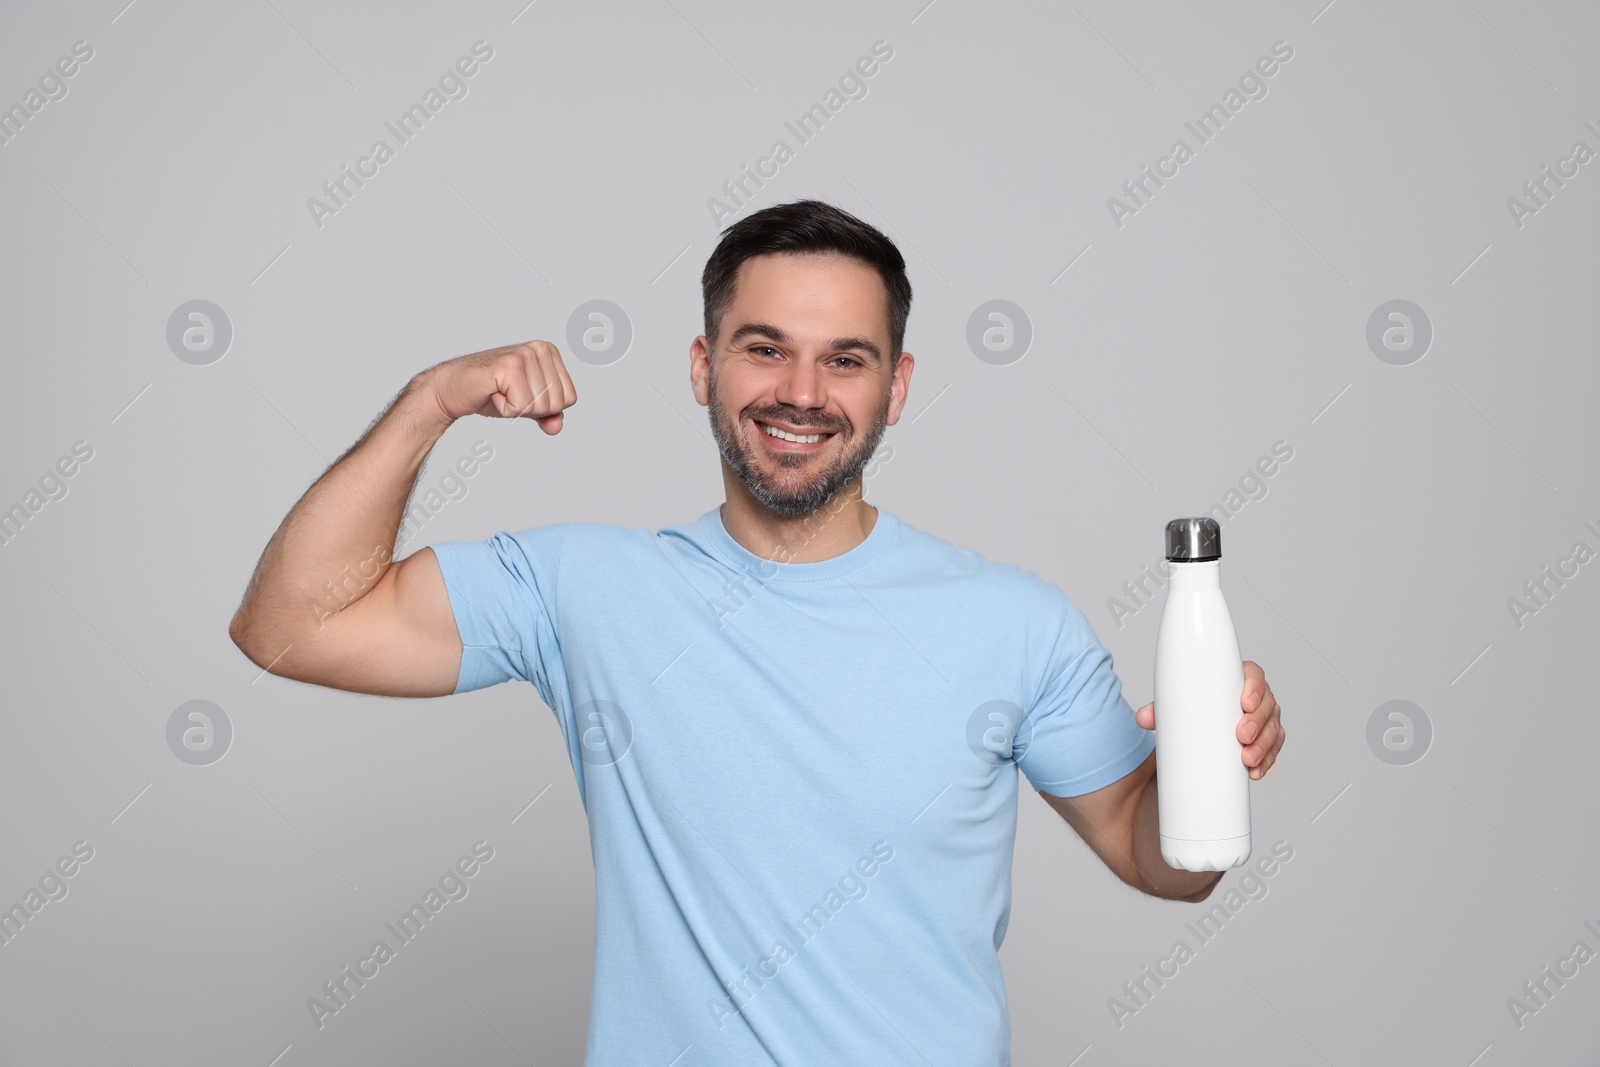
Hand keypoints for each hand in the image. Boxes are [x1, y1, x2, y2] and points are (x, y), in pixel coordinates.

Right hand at [422, 340, 577, 433]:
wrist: (452, 389)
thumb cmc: (489, 394)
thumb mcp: (527, 406)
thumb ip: (547, 415)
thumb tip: (557, 426)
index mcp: (549, 352)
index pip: (569, 398)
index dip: (544, 408)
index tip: (520, 394)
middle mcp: (540, 348)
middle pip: (557, 404)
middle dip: (531, 410)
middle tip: (507, 394)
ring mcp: (525, 355)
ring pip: (540, 406)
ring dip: (516, 409)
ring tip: (499, 392)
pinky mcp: (510, 366)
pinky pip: (522, 406)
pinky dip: (505, 409)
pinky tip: (492, 392)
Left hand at [1134, 659, 1284, 780]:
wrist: (1198, 728)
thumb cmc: (1194, 708)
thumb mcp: (1179, 706)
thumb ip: (1161, 710)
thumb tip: (1143, 718)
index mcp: (1238, 680)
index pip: (1254, 676)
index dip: (1254, 687)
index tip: (1245, 702)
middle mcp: (1256, 698)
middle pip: (1266, 705)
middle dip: (1257, 722)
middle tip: (1241, 736)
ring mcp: (1264, 720)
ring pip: (1272, 730)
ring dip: (1263, 746)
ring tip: (1247, 759)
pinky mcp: (1266, 740)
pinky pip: (1272, 750)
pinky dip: (1265, 762)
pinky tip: (1254, 772)